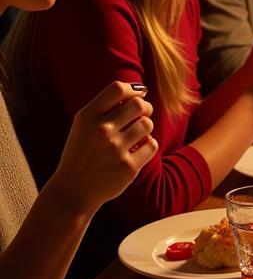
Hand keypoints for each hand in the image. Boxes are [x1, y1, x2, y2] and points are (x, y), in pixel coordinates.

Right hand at [50, 81, 157, 213]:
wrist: (73, 190)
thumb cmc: (83, 152)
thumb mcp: (83, 126)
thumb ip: (106, 107)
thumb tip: (140, 91)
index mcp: (87, 117)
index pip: (117, 88)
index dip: (133, 89)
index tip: (139, 94)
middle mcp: (101, 130)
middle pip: (139, 104)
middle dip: (145, 108)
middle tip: (142, 114)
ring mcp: (115, 149)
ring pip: (147, 124)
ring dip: (145, 128)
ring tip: (135, 136)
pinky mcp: (128, 166)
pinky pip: (152, 144)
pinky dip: (148, 146)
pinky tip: (137, 150)